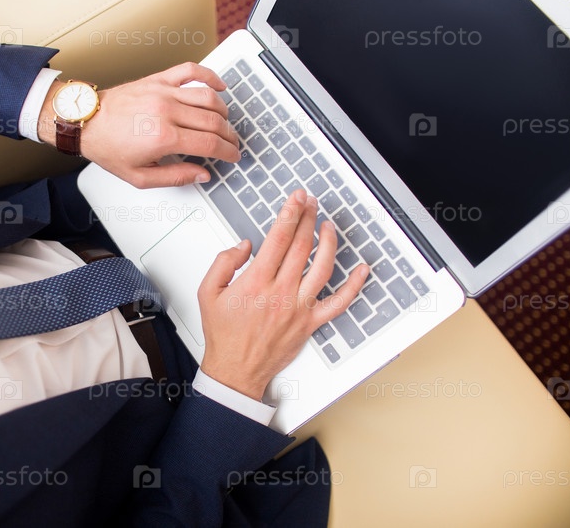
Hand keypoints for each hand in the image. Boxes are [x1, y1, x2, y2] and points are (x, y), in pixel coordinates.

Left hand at [40, 63, 239, 187]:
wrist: (87, 122)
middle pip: (214, 121)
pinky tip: (218, 87)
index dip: (228, 151)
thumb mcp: (140, 177)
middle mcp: (166, 111)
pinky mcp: (158, 80)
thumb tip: (202, 174)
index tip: (233, 156)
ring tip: (225, 123)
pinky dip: (210, 76)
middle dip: (229, 135)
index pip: (210, 143)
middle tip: (232, 144)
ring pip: (208, 97)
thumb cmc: (108, 148)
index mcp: (164, 138)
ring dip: (223, 112)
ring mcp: (163, 92)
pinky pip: (191, 71)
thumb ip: (175, 177)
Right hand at [197, 190, 369, 399]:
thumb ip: (223, 263)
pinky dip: (354, 286)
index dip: (290, 213)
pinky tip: (362, 270)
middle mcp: (281, 292)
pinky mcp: (310, 322)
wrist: (236, 369)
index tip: (296, 199)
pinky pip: (339, 303)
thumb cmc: (224, 334)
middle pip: (301, 246)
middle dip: (307, 217)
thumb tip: (245, 245)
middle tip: (310, 202)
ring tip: (328, 226)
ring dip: (328, 242)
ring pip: (322, 267)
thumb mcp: (207, 292)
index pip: (278, 238)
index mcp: (256, 282)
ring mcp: (299, 307)